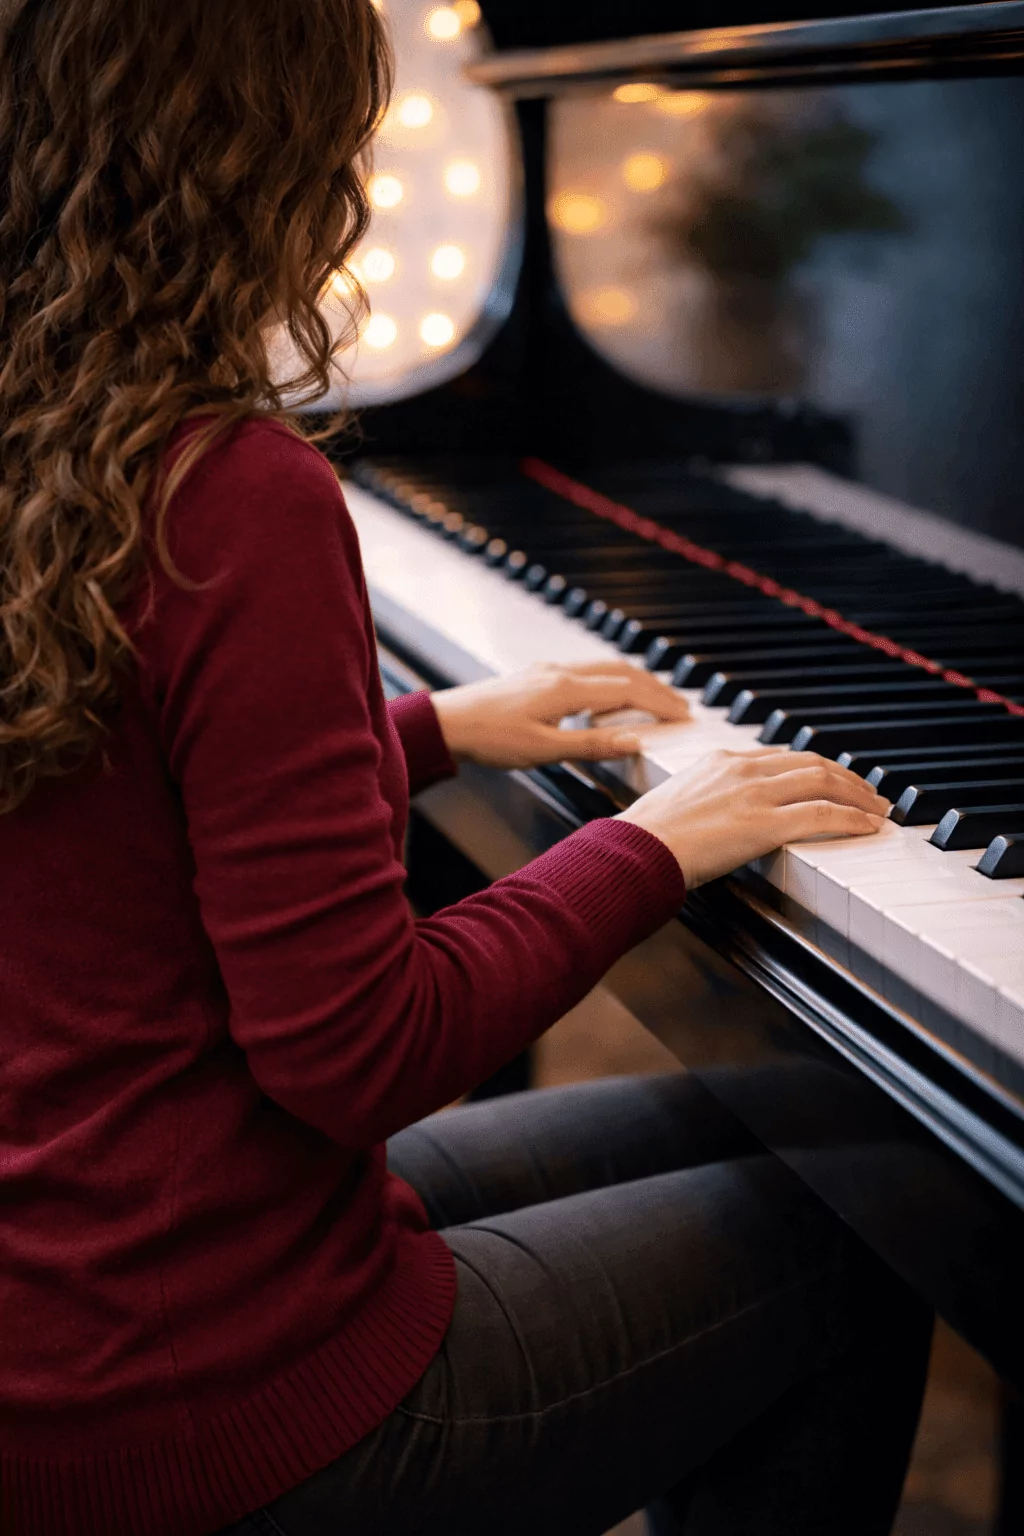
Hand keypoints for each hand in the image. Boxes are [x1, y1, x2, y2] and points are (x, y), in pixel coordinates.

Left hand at [430, 660, 690, 769]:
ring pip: (604, 668)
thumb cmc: (490, 739)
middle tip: (681, 706)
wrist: (448, 723)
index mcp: (567, 689)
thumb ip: (592, 745)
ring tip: (655, 698)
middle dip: (655, 688)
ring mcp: (548, 670)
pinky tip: (608, 696)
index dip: (660, 704)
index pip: (628, 691)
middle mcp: (561, 672)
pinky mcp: (536, 675)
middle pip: (621, 673)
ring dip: (634, 680)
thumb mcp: (544, 750)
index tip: (685, 717)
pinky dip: (610, 680)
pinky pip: (585, 671)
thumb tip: (635, 741)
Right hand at [617, 748, 889, 888]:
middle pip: (810, 762)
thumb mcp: (676, 806)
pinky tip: (868, 826)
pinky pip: (822, 815)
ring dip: (858, 795)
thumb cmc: (645, 838)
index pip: (780, 756)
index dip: (813, 768)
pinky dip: (852, 818)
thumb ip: (703, 804)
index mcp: (720, 760)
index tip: (830, 779)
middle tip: (868, 792)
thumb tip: (711, 823)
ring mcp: (755, 793)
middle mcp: (742, 768)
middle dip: (846, 777)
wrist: (636, 849)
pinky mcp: (765, 822)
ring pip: (823, 782)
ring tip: (877, 809)